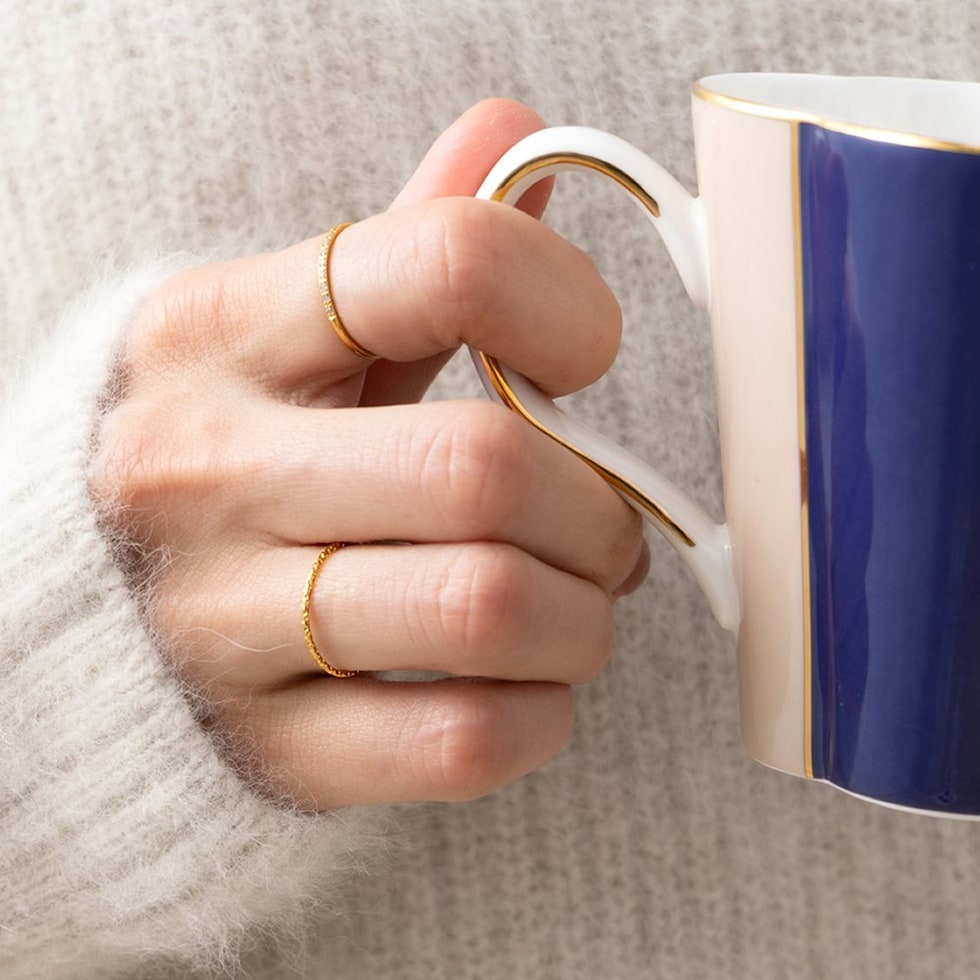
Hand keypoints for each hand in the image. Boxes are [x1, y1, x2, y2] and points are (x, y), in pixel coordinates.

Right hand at [91, 100, 647, 810]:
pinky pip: (462, 739)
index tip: (584, 357)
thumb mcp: (296, 329)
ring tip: (573, 606)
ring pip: (488, 608)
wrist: (101, 605)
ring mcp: (222, 622)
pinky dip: (541, 713)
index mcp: (222, 336)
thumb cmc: (240, 449)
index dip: (565, 305)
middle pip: (488, 470)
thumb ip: (411, 239)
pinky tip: (525, 683)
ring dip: (583, 616)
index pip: (445, 265)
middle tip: (606, 529)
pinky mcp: (268, 746)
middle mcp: (206, 472)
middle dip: (601, 512)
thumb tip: (513, 135)